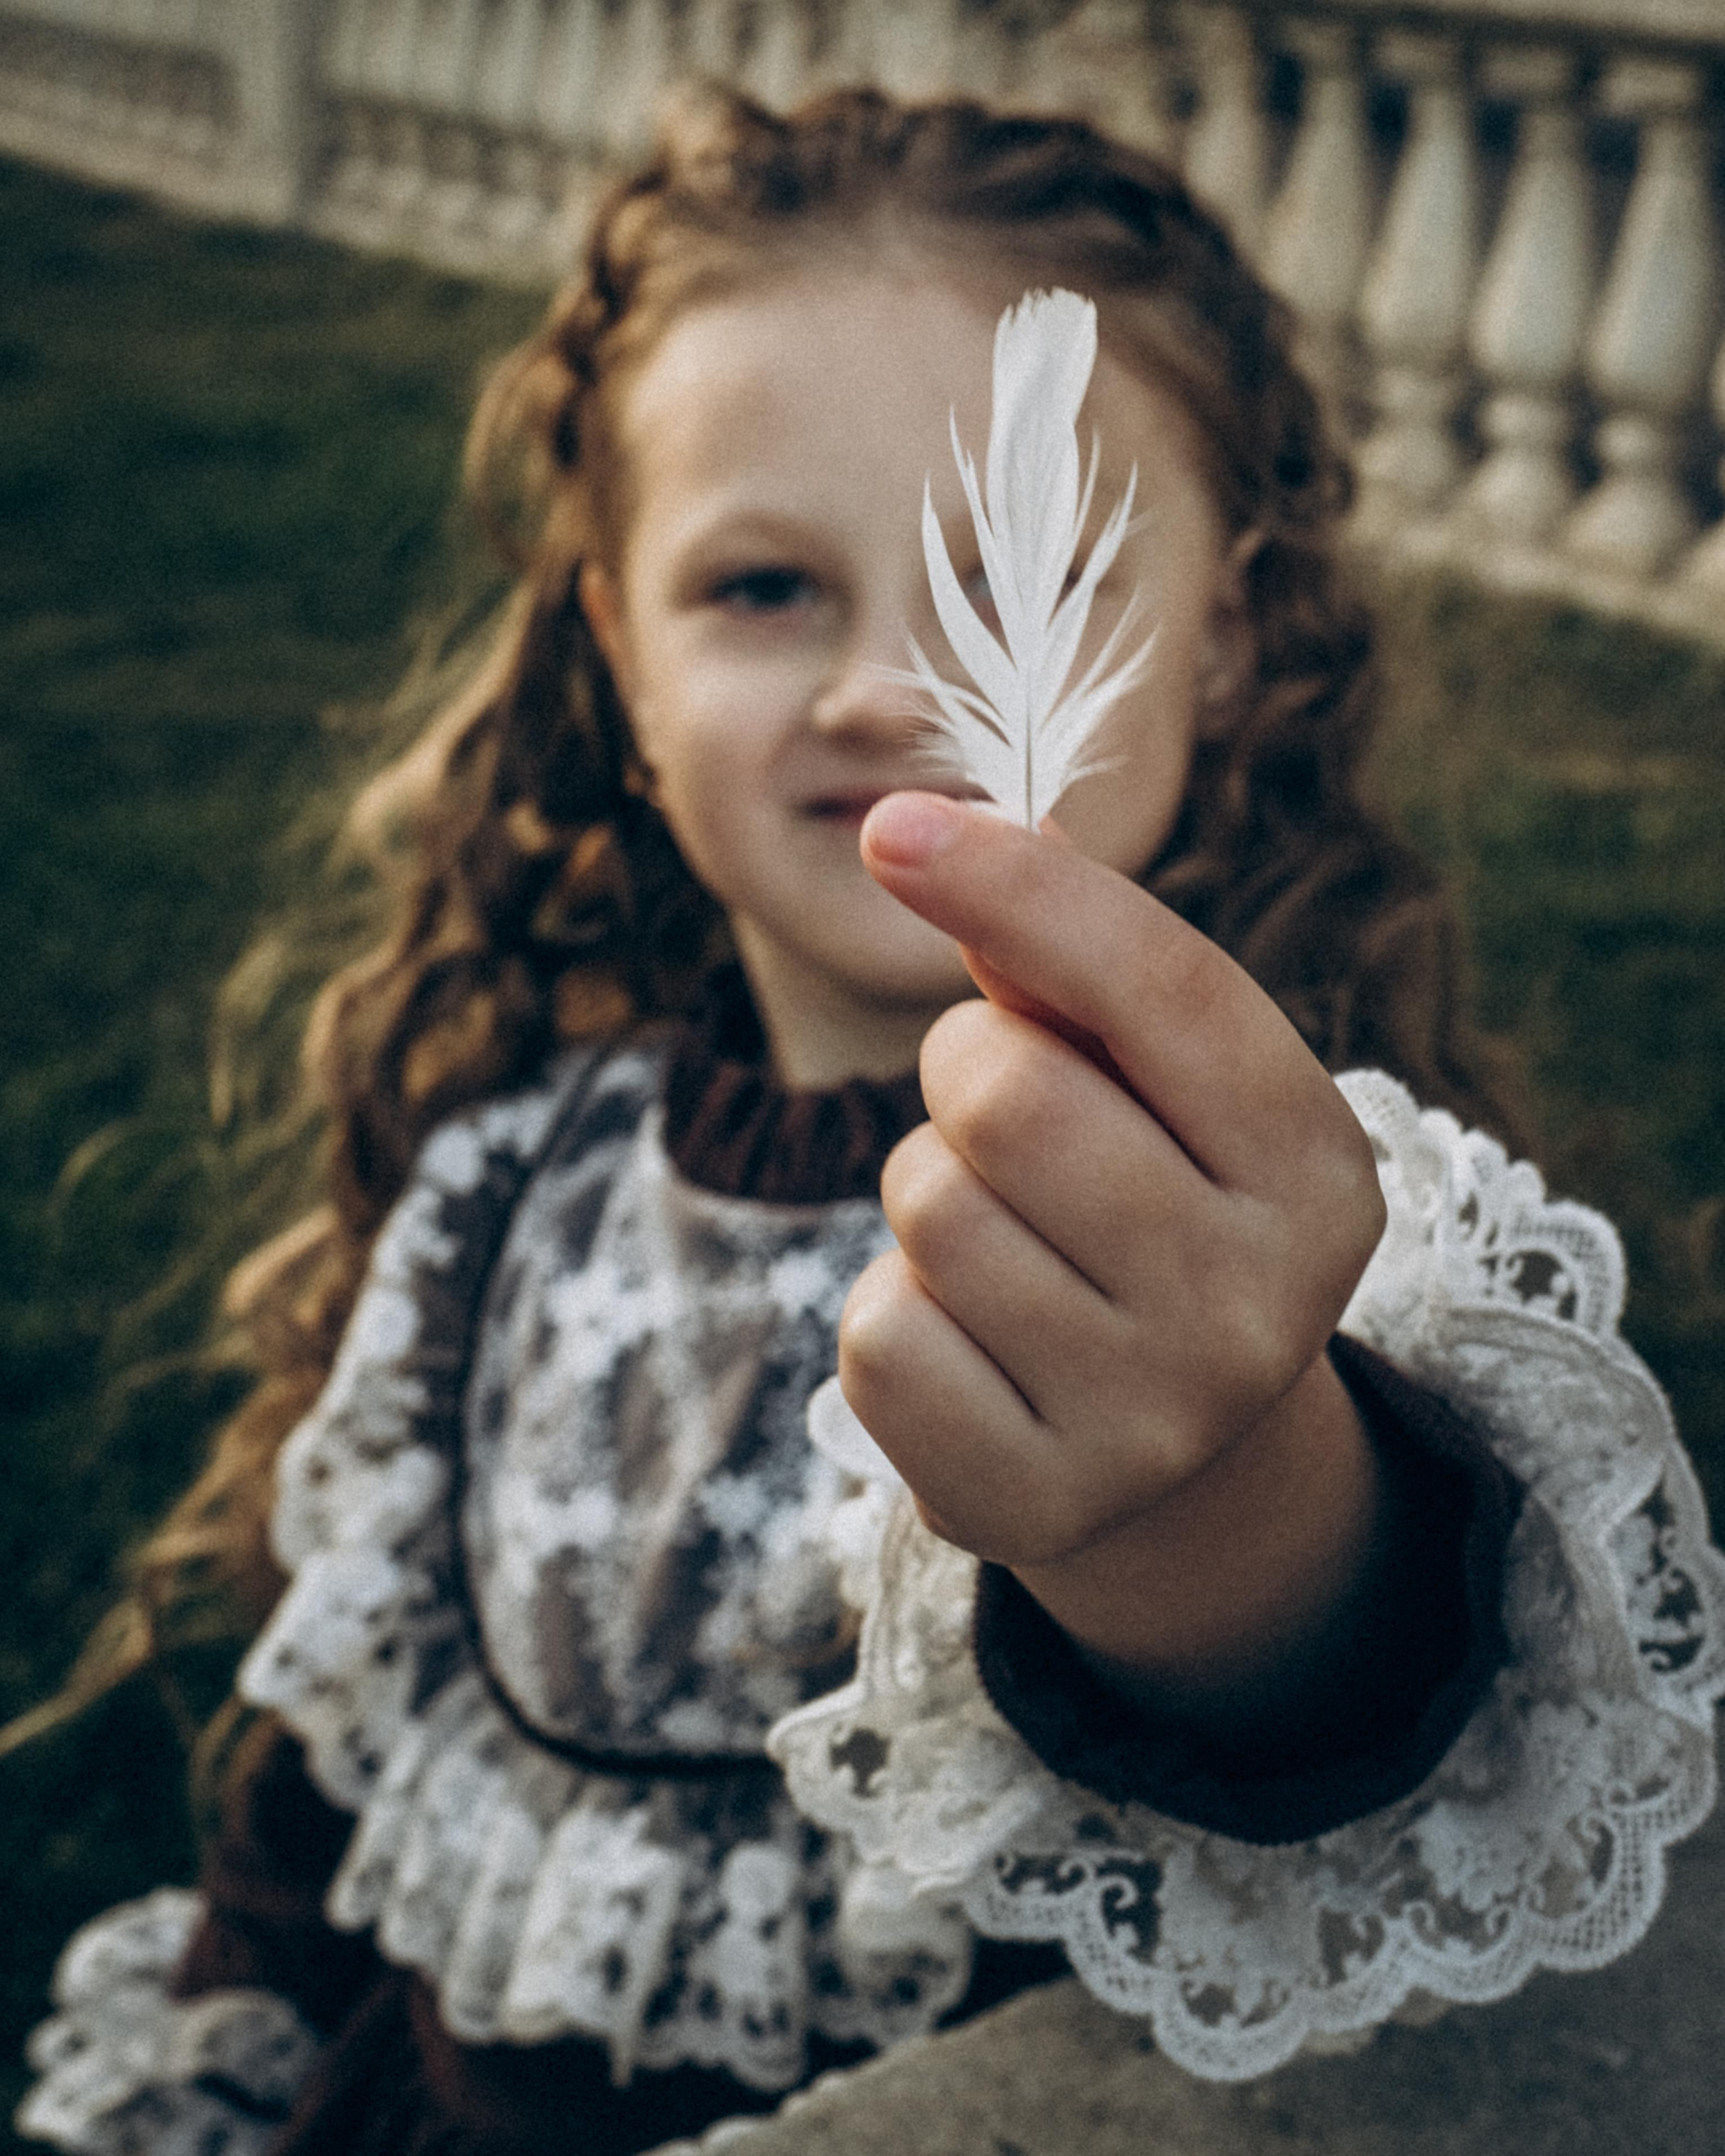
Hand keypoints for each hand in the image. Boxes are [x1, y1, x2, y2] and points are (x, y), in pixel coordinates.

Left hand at [840, 791, 1389, 1721]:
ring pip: (929, 1209)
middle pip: (1007, 1098)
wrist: (1176, 1448)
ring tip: (1006, 1246)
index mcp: (1316, 1171)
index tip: (896, 828)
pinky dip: (891, 1318)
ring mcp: (1154, 1424)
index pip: (1161, 987)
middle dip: (965, 1078)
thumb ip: (1072, 966)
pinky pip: (877, 1336)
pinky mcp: (1036, 1507)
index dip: (1019, 887)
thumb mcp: (1160, 1088)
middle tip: (1004, 1126)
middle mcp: (1260, 1308)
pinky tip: (969, 1344)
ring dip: (929, 1200)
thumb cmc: (1150, 1202)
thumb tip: (932, 831)